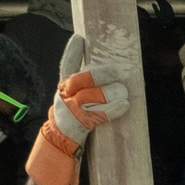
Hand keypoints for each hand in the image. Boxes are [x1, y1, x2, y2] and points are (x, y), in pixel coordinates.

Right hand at [25, 35, 133, 184]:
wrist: (59, 146)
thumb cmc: (73, 120)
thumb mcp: (74, 100)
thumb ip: (85, 88)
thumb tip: (111, 75)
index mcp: (64, 87)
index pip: (66, 64)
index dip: (73, 51)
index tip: (80, 38)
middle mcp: (64, 95)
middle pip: (83, 78)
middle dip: (102, 73)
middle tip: (117, 71)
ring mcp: (70, 110)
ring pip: (92, 95)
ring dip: (112, 93)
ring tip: (125, 92)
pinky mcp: (80, 124)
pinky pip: (100, 114)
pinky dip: (114, 110)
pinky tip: (125, 106)